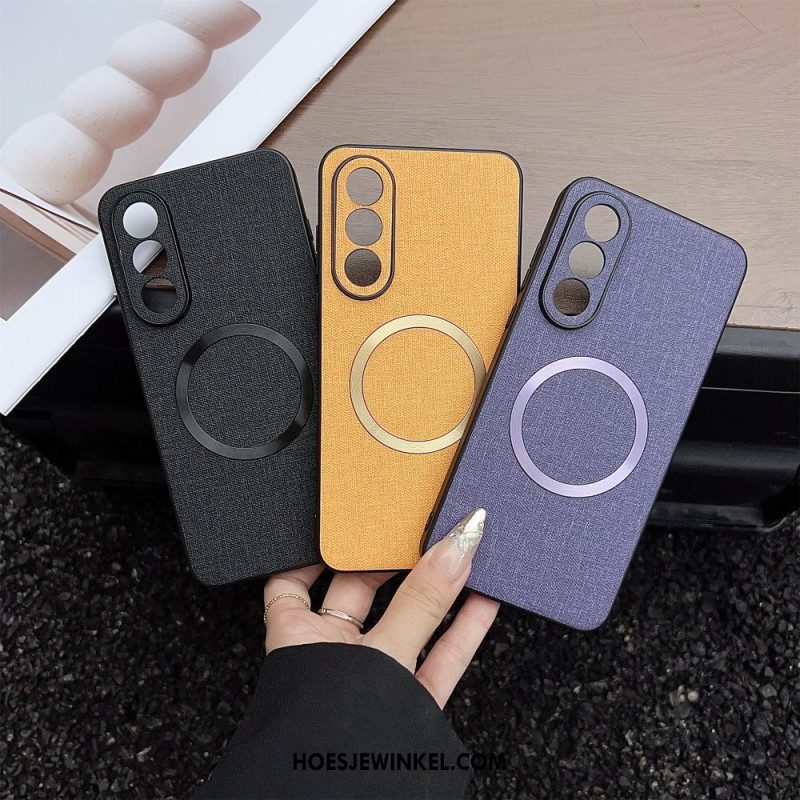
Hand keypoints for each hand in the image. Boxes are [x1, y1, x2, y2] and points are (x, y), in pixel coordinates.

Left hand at [262, 509, 497, 708]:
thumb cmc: (328, 744)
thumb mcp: (381, 653)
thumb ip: (422, 600)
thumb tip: (456, 545)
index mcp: (298, 639)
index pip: (296, 580)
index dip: (320, 550)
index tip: (350, 523)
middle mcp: (331, 657)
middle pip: (360, 593)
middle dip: (394, 561)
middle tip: (421, 527)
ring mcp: (373, 681)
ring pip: (408, 623)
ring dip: (438, 591)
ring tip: (462, 553)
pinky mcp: (410, 705)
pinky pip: (438, 657)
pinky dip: (462, 629)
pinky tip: (484, 601)